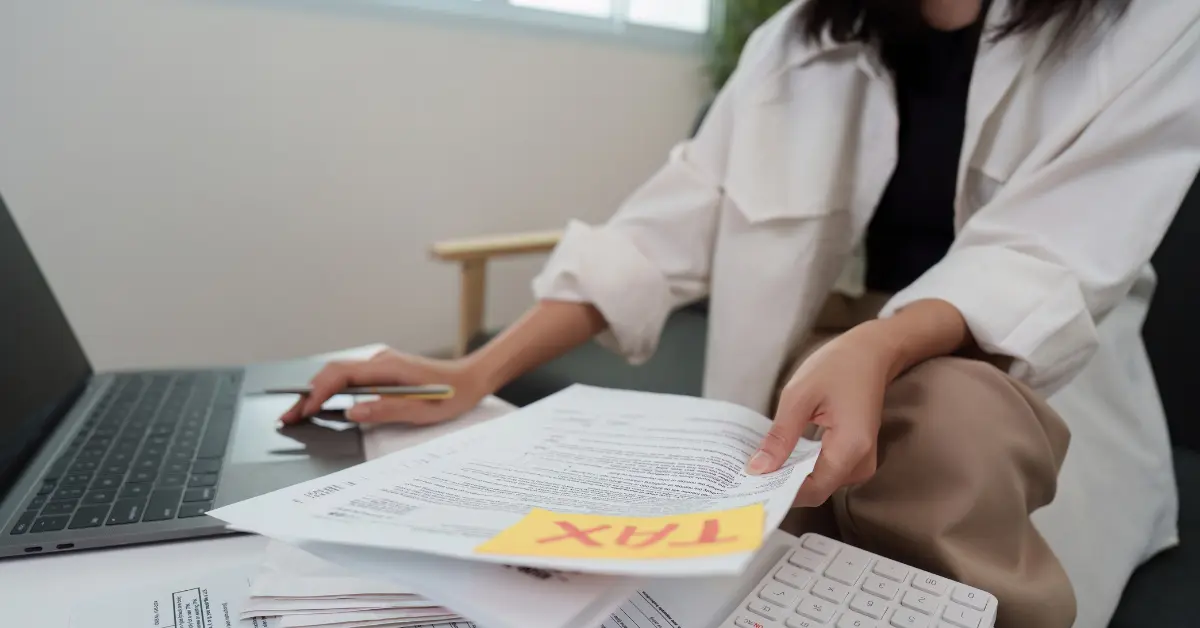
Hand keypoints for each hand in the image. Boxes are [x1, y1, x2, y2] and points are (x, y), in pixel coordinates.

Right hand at [280, 348, 491, 425]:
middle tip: (287, 418)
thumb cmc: (452, 395)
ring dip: (317, 391)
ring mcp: (380, 364)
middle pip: (333, 372)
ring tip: (298, 413)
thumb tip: (353, 412)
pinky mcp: (382, 371)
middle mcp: (380, 360)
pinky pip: (349, 377)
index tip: (304, 411)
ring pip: (339, 373)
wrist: (471, 378)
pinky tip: (321, 405)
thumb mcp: (423, 410)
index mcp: (388, 367)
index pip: (342, 375)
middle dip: (308, 394)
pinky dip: (331, 390)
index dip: (319, 393)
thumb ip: (387, 410)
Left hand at [745, 323, 897, 506]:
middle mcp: (860, 462)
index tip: (750, 488)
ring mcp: (861, 461)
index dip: (780, 493)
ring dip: (790, 476)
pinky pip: (825, 471)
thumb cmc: (837, 367)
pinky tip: (781, 456)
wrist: (870, 353)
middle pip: (816, 490)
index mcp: (850, 447)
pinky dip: (802, 466)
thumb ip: (780, 437)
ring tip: (760, 466)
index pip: (812, 490)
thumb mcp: (799, 396)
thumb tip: (758, 470)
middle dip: (781, 485)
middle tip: (748, 476)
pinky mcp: (855, 456)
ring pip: (819, 483)